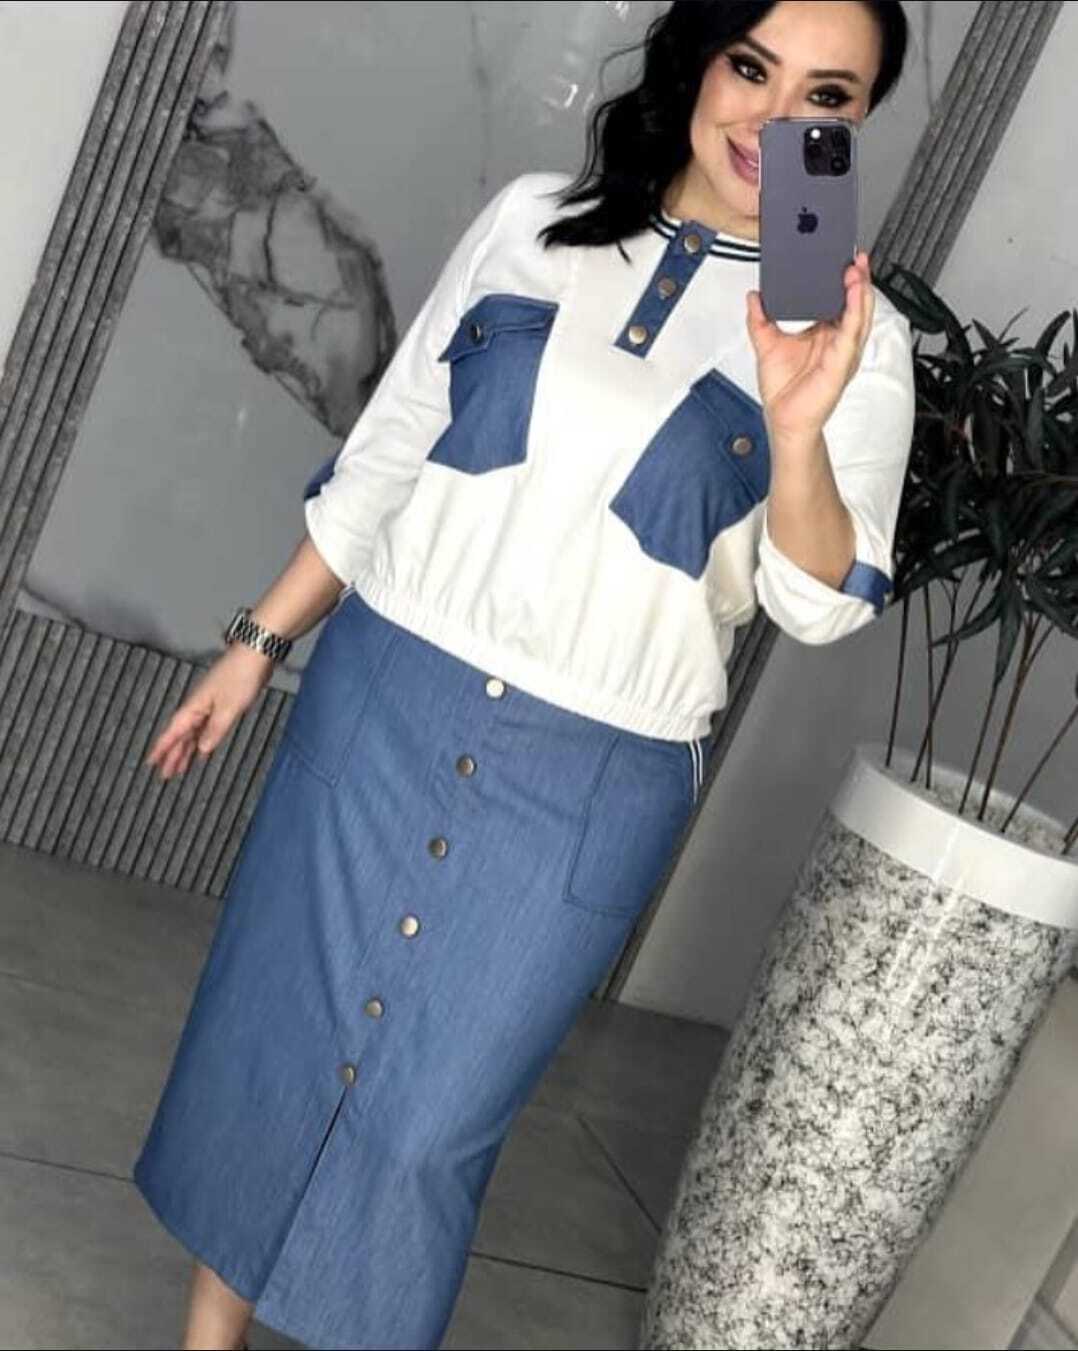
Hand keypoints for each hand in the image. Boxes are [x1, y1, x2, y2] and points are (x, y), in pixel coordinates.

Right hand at [144, 643, 273, 779]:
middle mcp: (198, 706)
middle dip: (172, 755)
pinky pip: (205, 726)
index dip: (162, 749)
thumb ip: (215, 730)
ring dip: (186, 749)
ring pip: (193, 732)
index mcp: (194, 707)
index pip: (173, 732)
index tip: (151, 763)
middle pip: (181, 735)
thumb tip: (202, 749)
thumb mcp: (229, 708)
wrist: (256, 653)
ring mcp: (209, 704)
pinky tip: (202, 748)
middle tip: (165, 774)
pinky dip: (202, 739)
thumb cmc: (241, 675)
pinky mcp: (222, 702)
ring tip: (181, 768)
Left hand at [746, 251, 874, 449]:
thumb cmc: (784, 390)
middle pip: (855, 302)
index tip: (839, 257)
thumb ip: (760, 319)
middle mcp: (838, 340)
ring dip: (861, 289)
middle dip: (858, 277)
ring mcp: (843, 351)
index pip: (839, 300)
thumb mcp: (767, 345)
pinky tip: (854, 292)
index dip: (842, 279)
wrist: (785, 421)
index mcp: (825, 333)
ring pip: (860, 313)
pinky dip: (855, 310)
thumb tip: (754, 296)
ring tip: (857, 268)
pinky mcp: (842, 362)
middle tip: (854, 255)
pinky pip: (852, 332)